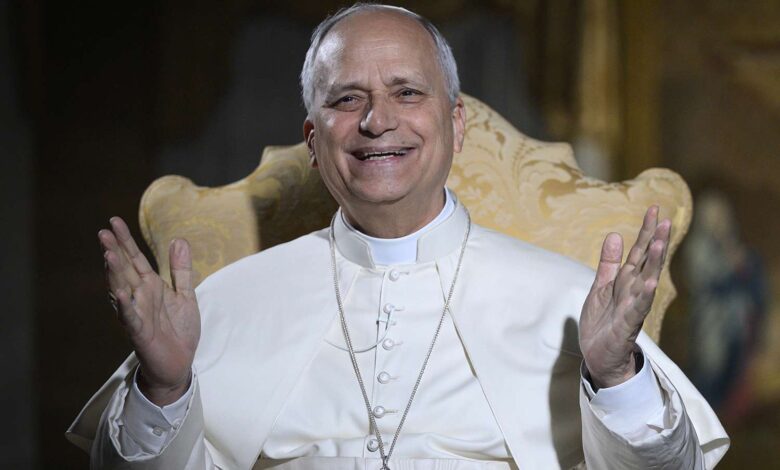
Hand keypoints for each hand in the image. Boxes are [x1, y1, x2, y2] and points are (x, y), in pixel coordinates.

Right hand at [99, 217, 200, 404]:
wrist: (180, 364)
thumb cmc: (179, 330)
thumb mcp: (185, 295)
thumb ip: (181, 270)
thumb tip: (179, 240)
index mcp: (151, 286)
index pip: (135, 259)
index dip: (126, 241)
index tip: (114, 221)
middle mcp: (140, 297)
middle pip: (124, 270)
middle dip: (114, 251)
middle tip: (102, 232)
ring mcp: (137, 313)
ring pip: (122, 290)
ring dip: (114, 274)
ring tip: (107, 254)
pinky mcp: (140, 332)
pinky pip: (131, 317)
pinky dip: (125, 306)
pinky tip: (120, 293)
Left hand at [579, 206, 669, 388]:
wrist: (598, 357)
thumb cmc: (602, 323)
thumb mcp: (600, 287)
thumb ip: (608, 263)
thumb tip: (614, 234)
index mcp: (626, 281)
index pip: (639, 251)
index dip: (646, 231)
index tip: (655, 208)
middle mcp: (634, 291)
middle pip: (647, 262)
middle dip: (656, 241)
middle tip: (666, 220)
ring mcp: (633, 307)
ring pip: (646, 281)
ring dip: (654, 263)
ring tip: (660, 242)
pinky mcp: (627, 324)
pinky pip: (637, 307)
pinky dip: (644, 294)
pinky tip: (651, 281)